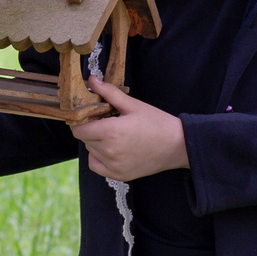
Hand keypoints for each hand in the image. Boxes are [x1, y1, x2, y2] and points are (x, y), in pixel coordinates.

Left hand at [67, 77, 188, 180]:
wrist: (177, 145)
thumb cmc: (157, 122)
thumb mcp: (133, 105)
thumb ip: (109, 93)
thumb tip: (92, 80)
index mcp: (110, 132)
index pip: (79, 129)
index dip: (81, 121)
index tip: (90, 116)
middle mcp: (109, 151)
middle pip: (85, 139)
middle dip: (91, 130)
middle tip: (106, 123)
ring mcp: (113, 166)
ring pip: (91, 151)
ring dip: (96, 143)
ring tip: (113, 136)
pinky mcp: (118, 175)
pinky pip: (96, 166)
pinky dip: (99, 158)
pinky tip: (112, 150)